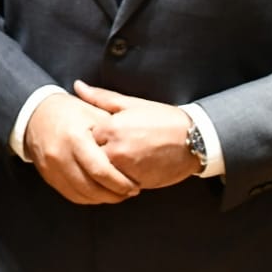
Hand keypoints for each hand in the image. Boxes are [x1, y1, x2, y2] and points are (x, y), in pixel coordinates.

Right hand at [23, 92, 138, 204]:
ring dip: (103, 198)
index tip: (135, 185)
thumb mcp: (93, 112)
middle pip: (92, 187)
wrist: (36, 113)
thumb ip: (113, 131)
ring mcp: (52, 168)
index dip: (120, 183)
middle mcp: (61, 155)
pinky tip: (100, 193)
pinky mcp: (48, 176)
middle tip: (130, 192)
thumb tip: (135, 150)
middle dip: (115, 194)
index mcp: (75, 138)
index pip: (101, 171)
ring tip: (118, 194)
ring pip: (82, 195)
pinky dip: (88, 198)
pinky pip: (71, 195)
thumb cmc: (70, 112)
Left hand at [74, 80, 200, 188]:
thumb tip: (77, 86)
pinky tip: (130, 169)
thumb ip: (100, 97)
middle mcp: (116, 150)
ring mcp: (126, 169)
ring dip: (108, 168)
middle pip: (91, 156)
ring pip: (104, 173)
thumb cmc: (162, 119)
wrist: (193, 140)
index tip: (101, 133)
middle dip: (97, 153)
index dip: (92, 135)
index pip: (85, 136)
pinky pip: (118, 185)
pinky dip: (120, 179)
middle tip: (114, 146)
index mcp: (111, 128)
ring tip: (123, 157)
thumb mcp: (131, 104)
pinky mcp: (137, 183)